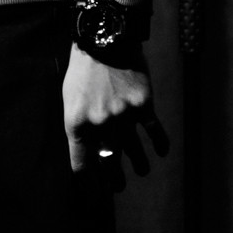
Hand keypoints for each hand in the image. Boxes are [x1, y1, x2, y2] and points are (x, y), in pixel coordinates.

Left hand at [62, 43, 168, 186]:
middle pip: (108, 163)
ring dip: (138, 166)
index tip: (91, 193)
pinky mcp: (143, 106)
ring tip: (141, 171)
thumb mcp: (70, 96)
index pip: (81, 163)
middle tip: (117, 187)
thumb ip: (79, 122)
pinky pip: (154, 132)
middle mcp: (101, 125)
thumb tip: (88, 147)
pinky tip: (161, 152)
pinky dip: (160, 145)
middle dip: (113, 181)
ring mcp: (124, 116)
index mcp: (77, 123)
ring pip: (134, 152)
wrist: (104, 38)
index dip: (86, 181)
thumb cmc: (83, 68)